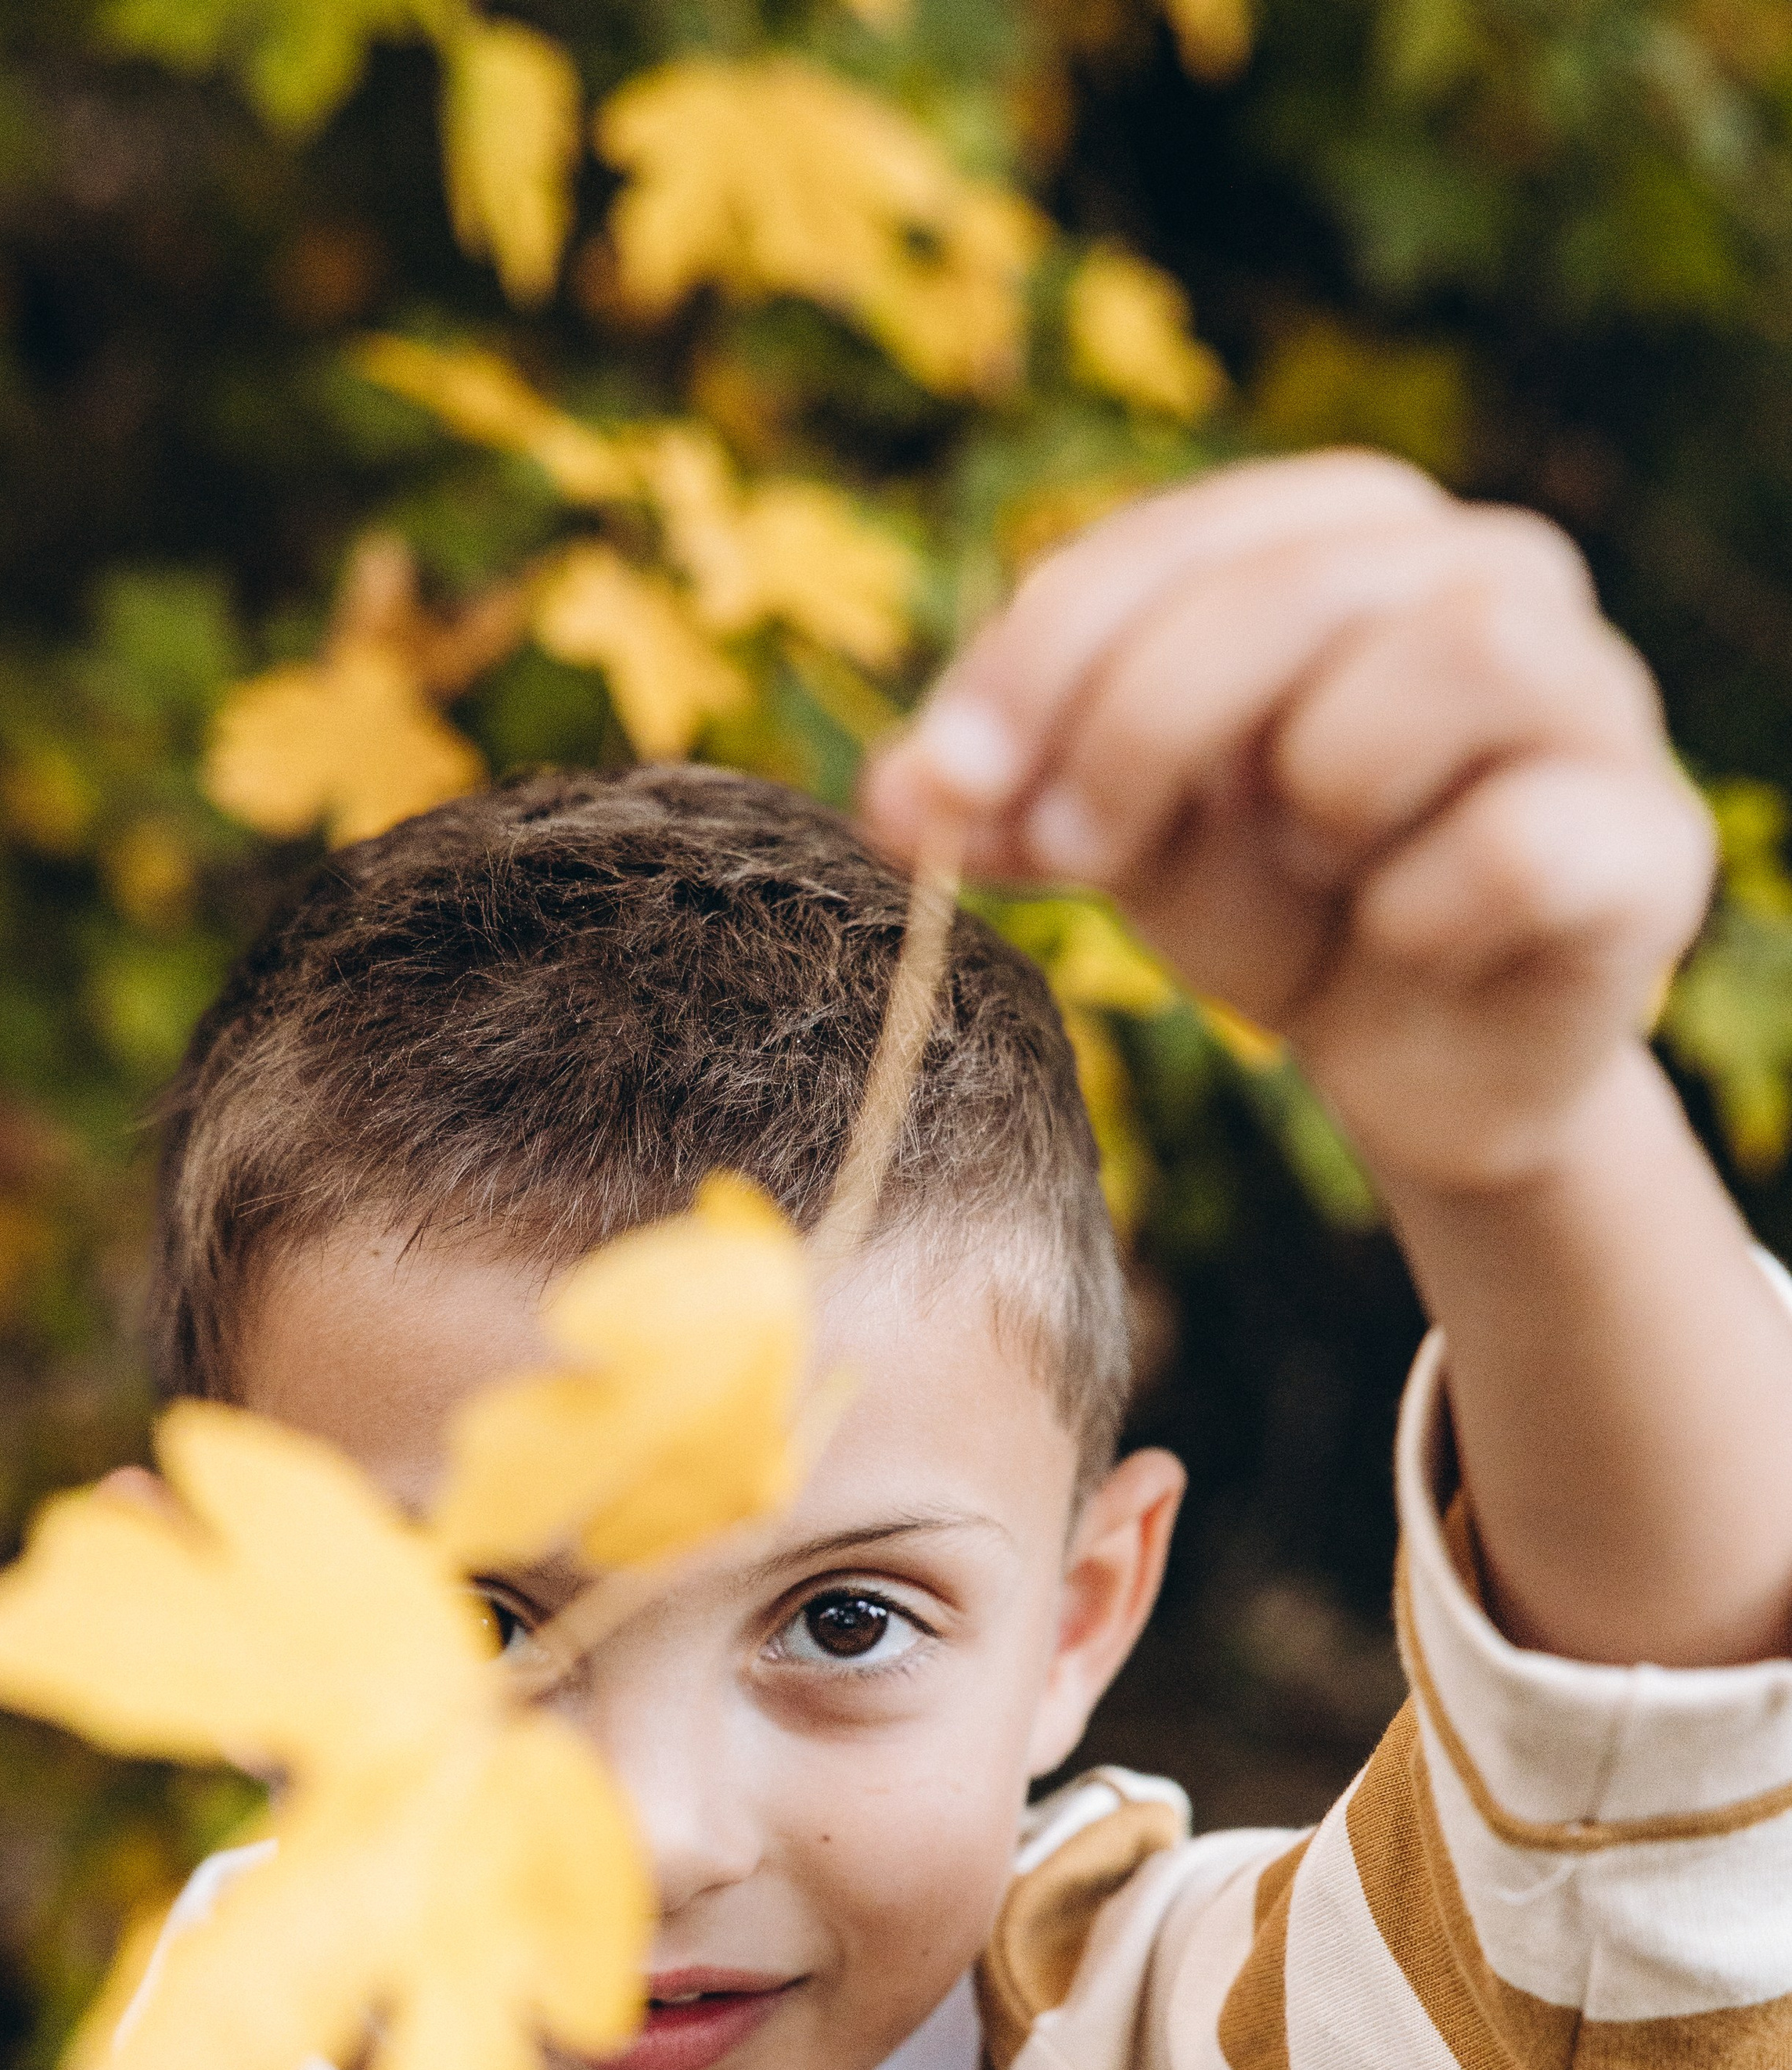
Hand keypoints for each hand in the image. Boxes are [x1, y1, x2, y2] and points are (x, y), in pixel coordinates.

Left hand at [862, 450, 1717, 1193]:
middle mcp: (1493, 572)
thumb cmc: (1276, 906)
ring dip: (1325, 789)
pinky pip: (1517, 840)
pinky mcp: (1649, 839)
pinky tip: (1402, 941)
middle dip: (1147, 720)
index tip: (940, 783)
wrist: (1418, 1065)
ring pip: (1455, 661)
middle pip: (1301, 584)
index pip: (1180, 537)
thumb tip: (890, 797)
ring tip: (1307, 868)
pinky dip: (1423, 906)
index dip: (1043, 653)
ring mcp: (1595, 697)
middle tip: (1073, 850)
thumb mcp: (1126, 837)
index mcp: (1352, 534)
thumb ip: (1013, 794)